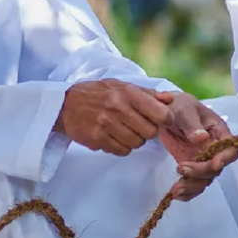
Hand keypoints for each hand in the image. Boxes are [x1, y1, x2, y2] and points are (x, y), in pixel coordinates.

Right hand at [55, 80, 173, 156]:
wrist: (66, 104)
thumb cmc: (100, 94)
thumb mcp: (123, 86)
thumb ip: (148, 94)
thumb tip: (171, 99)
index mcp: (128, 92)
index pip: (160, 113)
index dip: (165, 119)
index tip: (162, 120)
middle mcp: (117, 108)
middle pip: (150, 132)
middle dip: (148, 131)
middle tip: (138, 124)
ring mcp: (106, 124)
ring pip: (137, 143)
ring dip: (135, 139)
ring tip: (124, 129)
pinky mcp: (97, 139)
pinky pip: (122, 151)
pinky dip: (121, 146)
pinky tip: (114, 136)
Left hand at [155, 92, 237, 201]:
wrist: (162, 112)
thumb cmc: (179, 105)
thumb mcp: (184, 109)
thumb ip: (191, 123)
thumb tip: (202, 138)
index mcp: (218, 132)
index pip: (231, 148)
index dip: (226, 158)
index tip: (214, 164)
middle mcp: (214, 148)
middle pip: (217, 168)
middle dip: (201, 172)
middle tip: (181, 168)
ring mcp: (202, 159)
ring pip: (205, 180)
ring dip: (192, 186)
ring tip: (175, 189)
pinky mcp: (190, 166)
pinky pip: (193, 183)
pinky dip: (186, 192)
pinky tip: (175, 194)